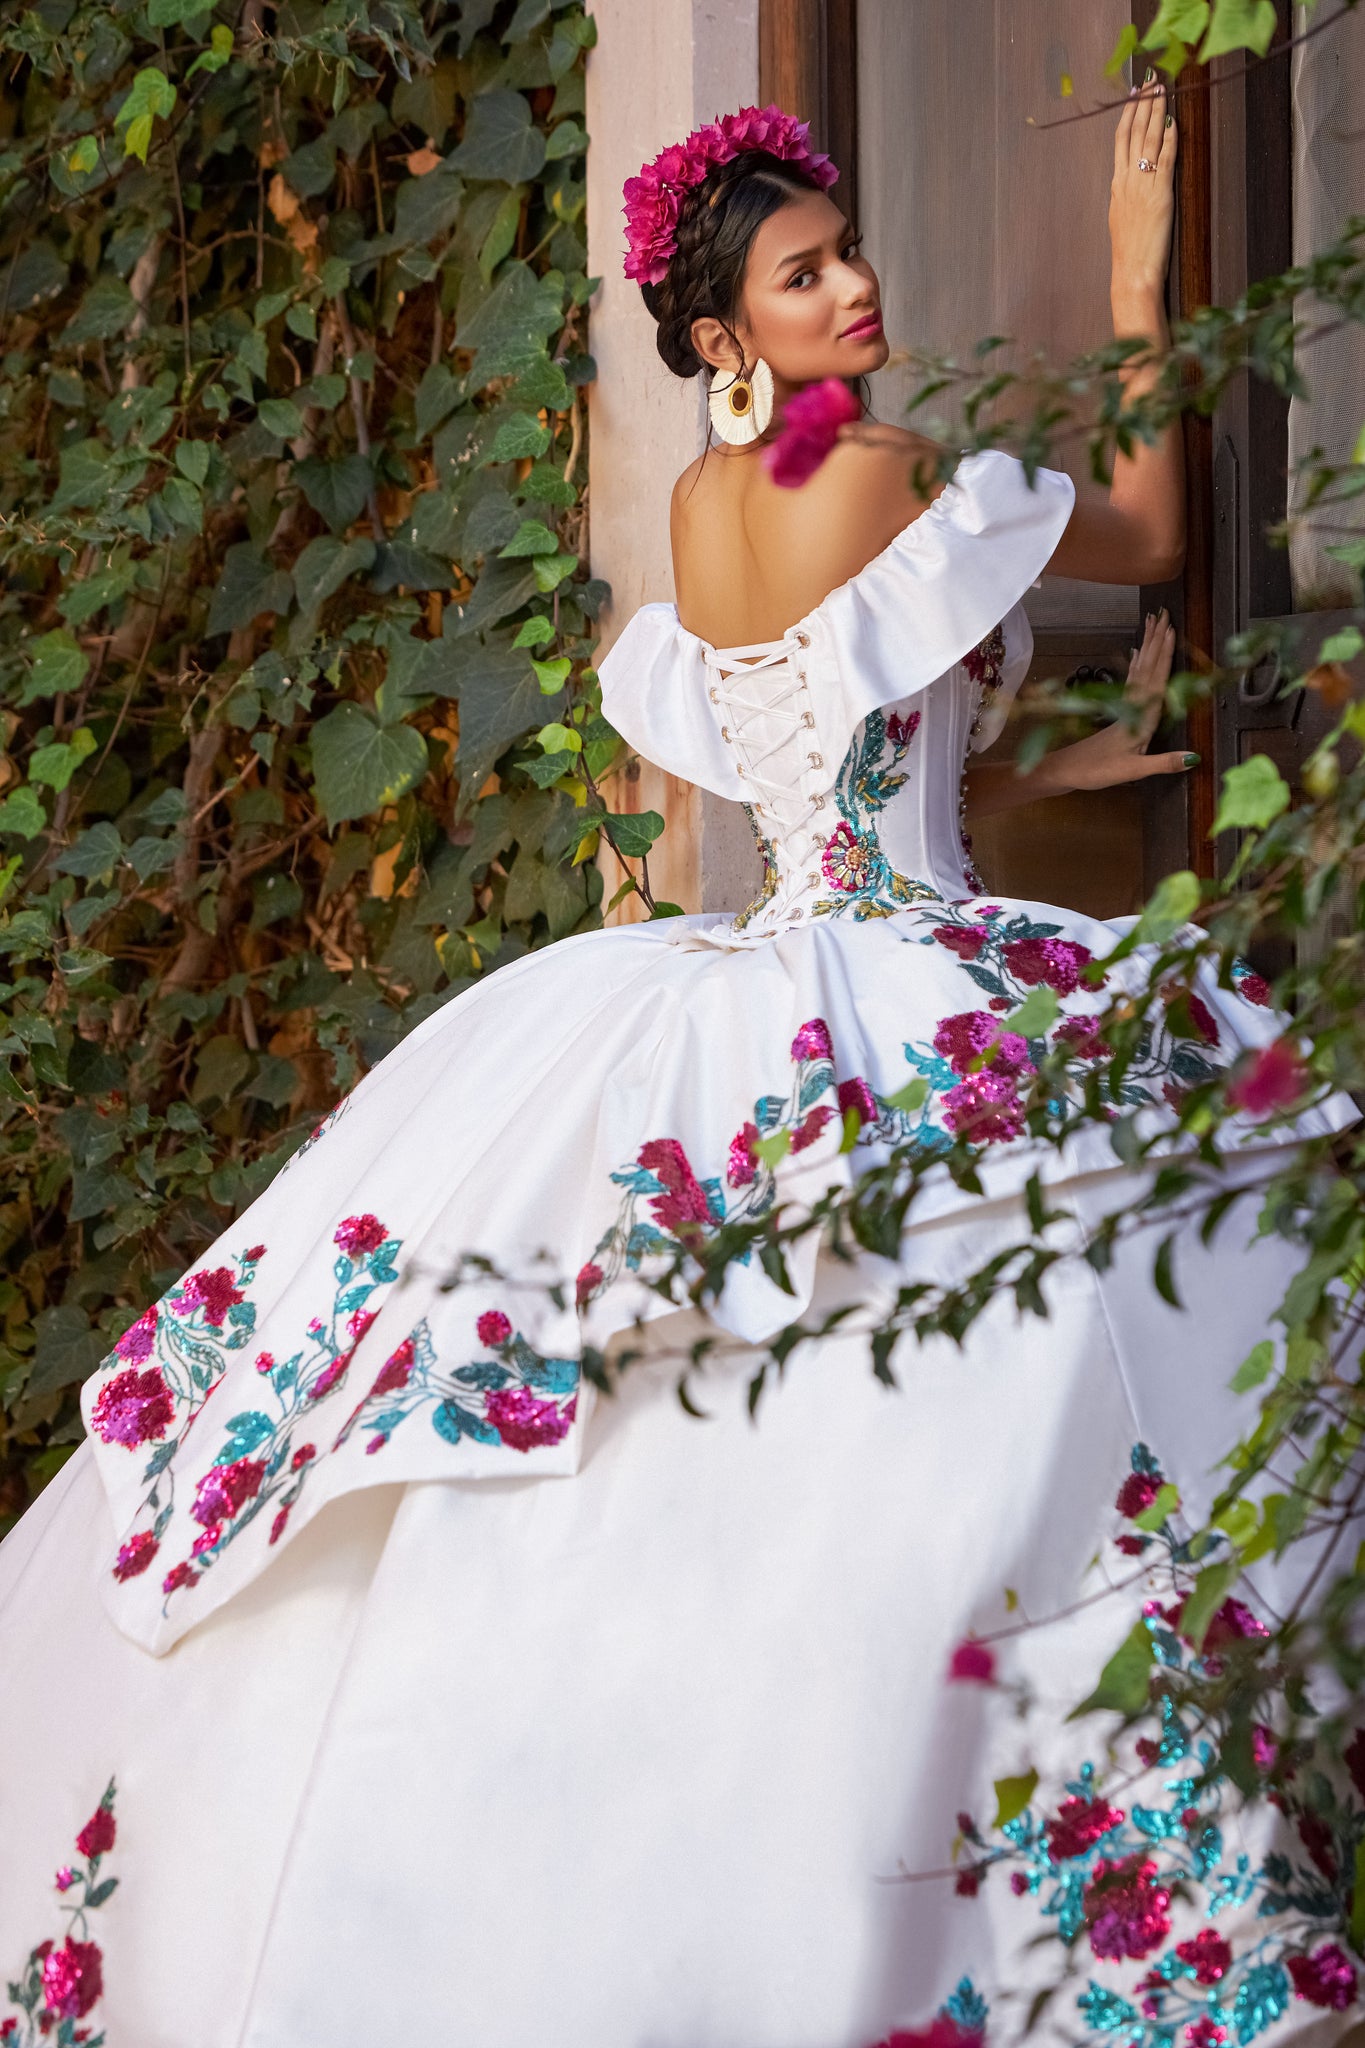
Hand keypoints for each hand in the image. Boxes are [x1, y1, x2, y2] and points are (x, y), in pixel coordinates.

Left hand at [1057, 609, 1195, 790]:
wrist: (1065, 770)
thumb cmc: (1096, 771)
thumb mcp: (1132, 771)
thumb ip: (1163, 763)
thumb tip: (1193, 757)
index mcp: (1140, 718)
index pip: (1156, 681)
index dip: (1164, 656)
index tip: (1171, 631)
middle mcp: (1132, 707)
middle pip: (1147, 667)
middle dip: (1157, 640)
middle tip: (1164, 613)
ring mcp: (1124, 706)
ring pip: (1139, 669)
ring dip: (1147, 645)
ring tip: (1152, 623)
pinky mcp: (1118, 711)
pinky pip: (1131, 681)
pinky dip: (1136, 664)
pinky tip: (1136, 652)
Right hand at [1109, 74, 1176, 304]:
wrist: (1132, 273)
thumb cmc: (1128, 254)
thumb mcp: (1120, 219)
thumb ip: (1125, 196)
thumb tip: (1129, 182)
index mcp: (1116, 186)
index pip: (1120, 140)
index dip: (1127, 114)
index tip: (1133, 95)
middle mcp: (1127, 180)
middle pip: (1133, 133)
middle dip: (1142, 104)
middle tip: (1150, 80)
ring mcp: (1143, 185)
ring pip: (1148, 140)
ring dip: (1156, 112)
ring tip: (1162, 90)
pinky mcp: (1160, 194)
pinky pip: (1165, 159)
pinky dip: (1170, 138)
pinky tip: (1174, 121)